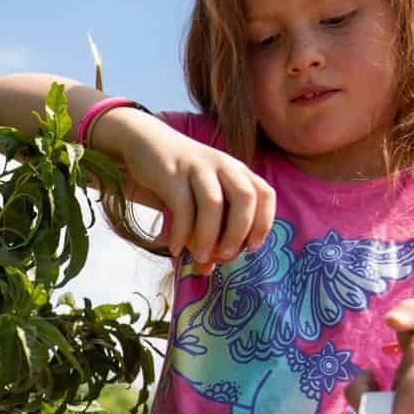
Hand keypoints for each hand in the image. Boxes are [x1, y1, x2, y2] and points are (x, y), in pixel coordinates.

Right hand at [104, 113, 276, 270]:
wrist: (148, 144)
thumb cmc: (182, 179)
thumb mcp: (202, 199)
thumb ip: (209, 231)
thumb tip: (207, 269)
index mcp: (238, 172)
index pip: (264, 194)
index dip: (263, 223)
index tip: (251, 248)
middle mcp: (223, 166)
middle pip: (244, 198)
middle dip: (238, 232)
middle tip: (224, 256)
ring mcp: (197, 167)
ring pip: (213, 203)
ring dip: (208, 236)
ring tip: (199, 258)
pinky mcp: (172, 173)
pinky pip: (181, 206)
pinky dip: (180, 232)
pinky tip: (175, 248)